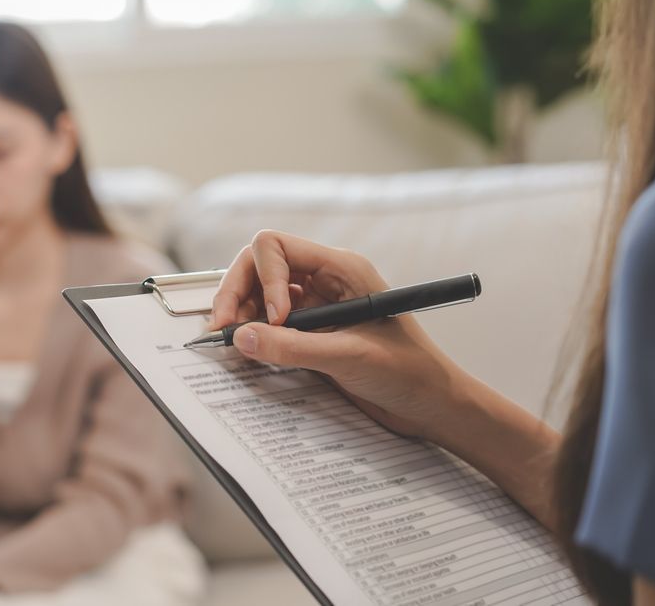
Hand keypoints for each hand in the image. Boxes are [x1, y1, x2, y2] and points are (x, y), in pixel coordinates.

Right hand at [210, 230, 476, 441]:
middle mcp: (324, 280)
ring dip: (241, 313)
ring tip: (232, 342)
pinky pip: (270, 322)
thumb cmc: (409, 372)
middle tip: (222, 329)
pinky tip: (250, 352)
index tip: (273, 319)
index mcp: (341, 268)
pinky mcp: (311, 332)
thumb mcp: (350, 357)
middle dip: (237, 292)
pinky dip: (253, 333)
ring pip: (259, 294)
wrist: (432, 406)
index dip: (262, 279)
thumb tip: (241, 338)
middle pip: (259, 266)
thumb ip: (294, 347)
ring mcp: (316, 306)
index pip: (276, 247)